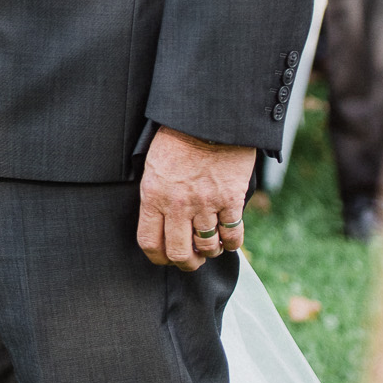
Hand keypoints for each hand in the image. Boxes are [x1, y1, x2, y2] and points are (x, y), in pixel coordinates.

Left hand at [137, 127, 253, 271]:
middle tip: (192, 260)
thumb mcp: (152, 164)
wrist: (208, 118)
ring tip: (210, 245)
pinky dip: (231, 243)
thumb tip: (157, 221)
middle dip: (187, 263)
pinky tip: (228, 238)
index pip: (150, 242)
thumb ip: (153, 195)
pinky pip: (232, 235)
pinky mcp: (230, 199)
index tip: (166, 259)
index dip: (158, 258)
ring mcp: (205, 203)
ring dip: (209, 251)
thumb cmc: (177, 138)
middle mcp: (177, 205)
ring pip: (207, 247)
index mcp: (153, 196)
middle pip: (180, 254)